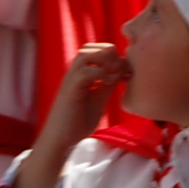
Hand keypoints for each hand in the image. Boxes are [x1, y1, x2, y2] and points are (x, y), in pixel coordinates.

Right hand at [4, 43, 127, 187]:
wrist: (61, 140)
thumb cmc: (79, 120)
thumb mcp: (100, 98)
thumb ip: (109, 83)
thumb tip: (124, 69)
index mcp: (82, 73)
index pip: (99, 49)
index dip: (116, 55)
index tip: (127, 72)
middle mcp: (74, 73)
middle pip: (92, 47)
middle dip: (110, 54)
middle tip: (121, 71)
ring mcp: (70, 80)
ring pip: (86, 54)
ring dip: (105, 60)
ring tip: (114, 76)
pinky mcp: (69, 91)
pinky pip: (84, 72)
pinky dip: (100, 73)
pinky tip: (108, 84)